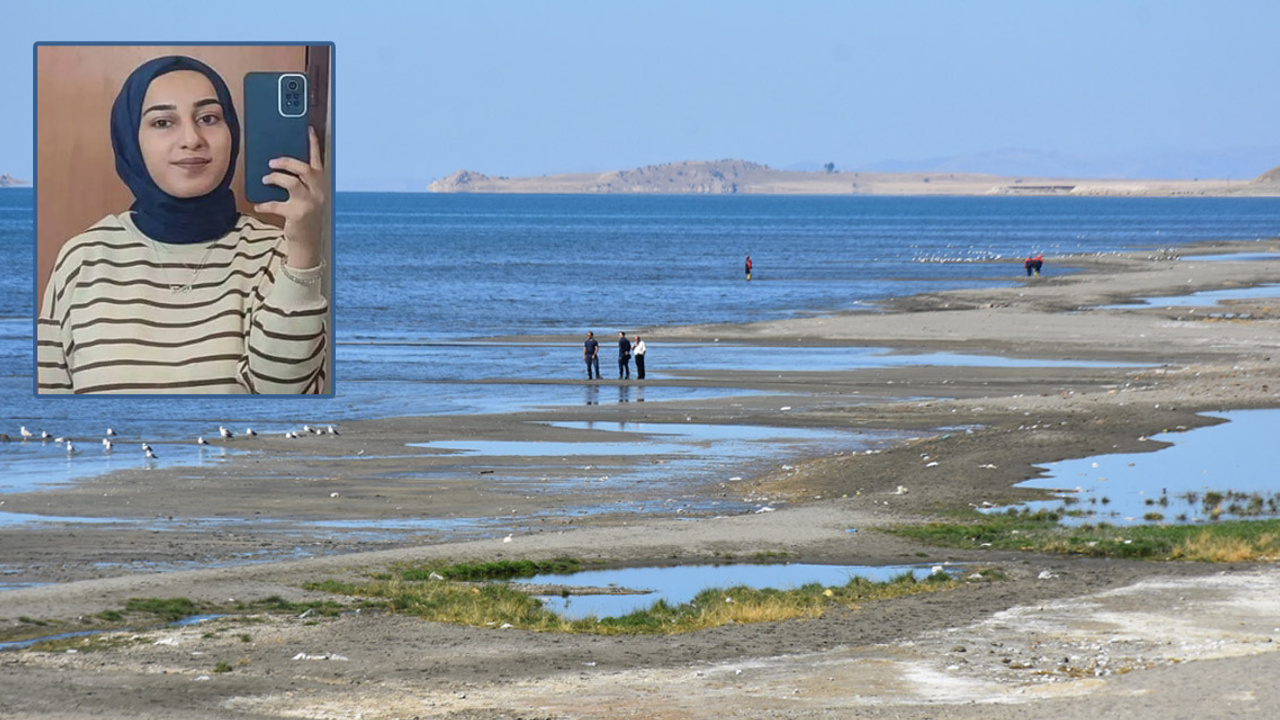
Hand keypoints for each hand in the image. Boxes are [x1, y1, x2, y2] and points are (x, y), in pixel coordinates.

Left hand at [253, 126, 325, 268]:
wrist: (308, 242)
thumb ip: (298, 181)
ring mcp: (309, 203)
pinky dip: (265, 204)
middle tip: (271, 162)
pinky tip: (258, 205)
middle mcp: (318, 192)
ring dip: (275, 178)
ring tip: (265, 179)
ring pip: (291, 182)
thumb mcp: (306, 196)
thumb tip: (276, 166)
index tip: (307, 129)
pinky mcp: (297, 214)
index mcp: (320, 184)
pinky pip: (276, 204)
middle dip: (286, 162)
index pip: (317, 160)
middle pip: (303, 168)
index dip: (313, 144)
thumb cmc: (303, 215)